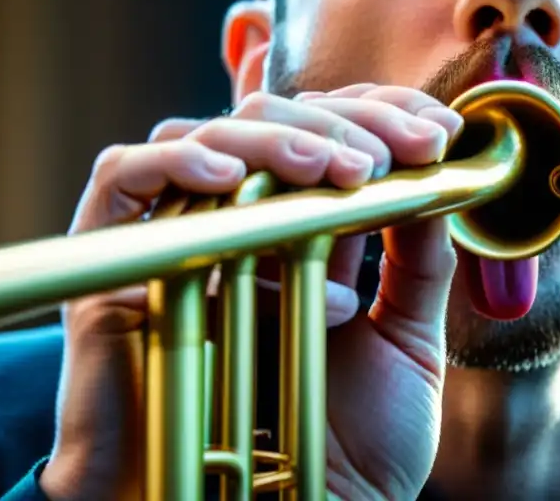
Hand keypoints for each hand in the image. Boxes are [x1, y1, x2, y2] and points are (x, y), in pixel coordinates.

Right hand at [39, 84, 462, 500]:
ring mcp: (183, 241)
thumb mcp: (407, 343)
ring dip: (279, 139)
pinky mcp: (119, 270)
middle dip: (349, 122)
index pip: (330, 137)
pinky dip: (174, 162)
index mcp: (307, 236)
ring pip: (208, 140)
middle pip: (276, 126)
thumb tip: (439, 180)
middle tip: (408, 148)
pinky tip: (229, 176)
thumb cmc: (344, 444)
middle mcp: (244, 225)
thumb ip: (419, 264)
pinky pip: (125, 183)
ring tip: (340, 168)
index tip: (441, 129)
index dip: (381, 115)